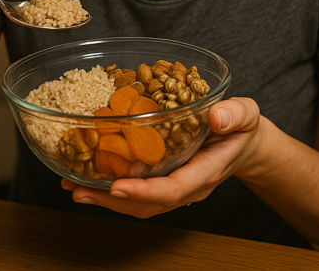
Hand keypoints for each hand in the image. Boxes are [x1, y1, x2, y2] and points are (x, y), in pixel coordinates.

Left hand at [61, 97, 262, 217]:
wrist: (243, 142)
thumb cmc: (242, 128)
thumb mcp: (245, 115)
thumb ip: (235, 115)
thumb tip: (216, 116)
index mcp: (206, 172)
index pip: (173, 189)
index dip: (144, 192)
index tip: (117, 188)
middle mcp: (187, 185)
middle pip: (148, 203)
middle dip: (112, 201)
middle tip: (79, 191)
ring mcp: (174, 185)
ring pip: (138, 202)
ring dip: (104, 198)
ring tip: (73, 186)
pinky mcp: (163, 178)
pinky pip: (136, 190)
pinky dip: (110, 187)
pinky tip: (86, 177)